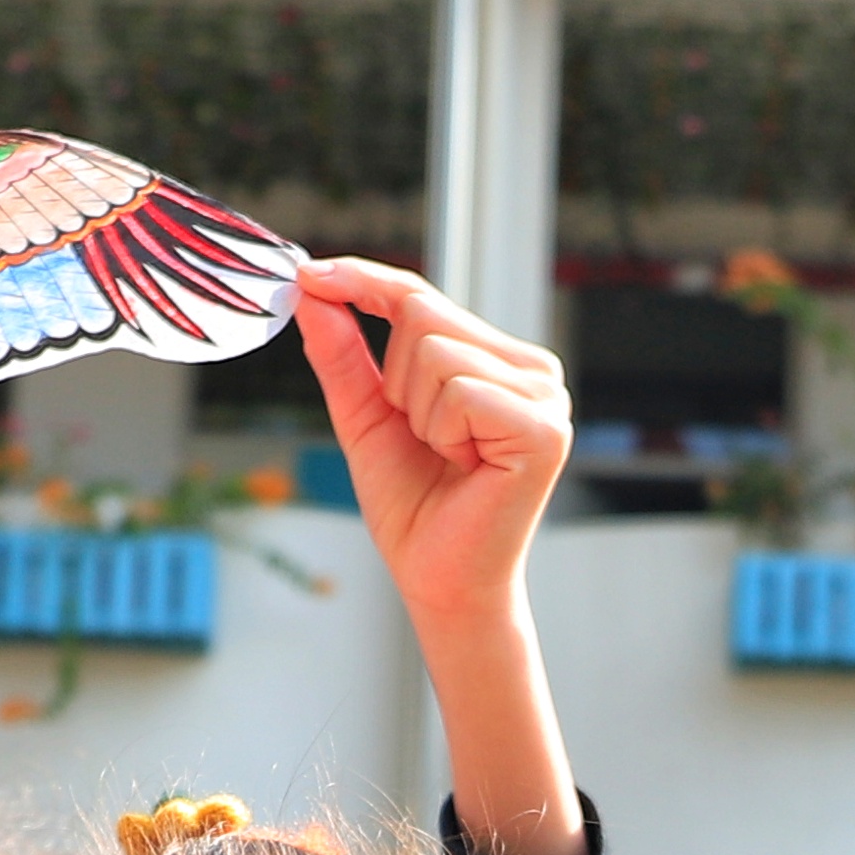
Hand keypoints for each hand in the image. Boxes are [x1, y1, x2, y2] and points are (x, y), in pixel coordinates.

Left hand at [297, 259, 565, 637]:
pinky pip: (460, 389)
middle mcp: (533, 369)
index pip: (422, 296)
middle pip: (423, 315)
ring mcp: (546, 396)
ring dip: (419, 413)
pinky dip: (443, 431)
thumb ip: (342, 355)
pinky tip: (466, 466)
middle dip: (397, 382)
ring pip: (436, 350)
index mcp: (500, 360)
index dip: (364, 281)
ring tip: (448, 457)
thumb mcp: (366, 418)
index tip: (308, 273)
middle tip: (425, 440)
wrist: (439, 581)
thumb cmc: (413, 507)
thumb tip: (312, 290)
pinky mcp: (543, 429)